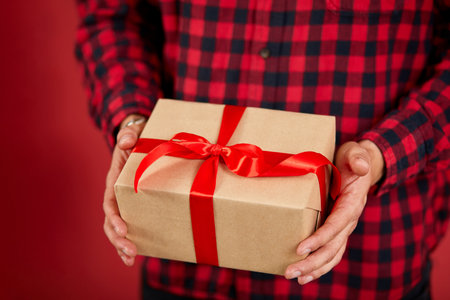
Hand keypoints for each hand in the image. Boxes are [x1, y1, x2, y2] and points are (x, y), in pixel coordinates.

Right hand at [103, 114, 146, 265]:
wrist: (142, 140)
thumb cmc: (138, 136)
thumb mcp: (134, 132)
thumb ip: (129, 134)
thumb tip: (125, 141)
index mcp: (115, 179)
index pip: (110, 201)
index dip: (114, 216)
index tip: (124, 228)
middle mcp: (117, 194)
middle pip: (111, 220)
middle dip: (118, 238)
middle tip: (130, 251)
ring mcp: (125, 202)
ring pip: (117, 228)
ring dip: (122, 245)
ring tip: (131, 258)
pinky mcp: (136, 206)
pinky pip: (130, 226)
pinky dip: (130, 241)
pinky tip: (135, 256)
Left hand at [284, 140, 383, 283]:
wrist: (360, 166)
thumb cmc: (353, 158)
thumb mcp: (355, 152)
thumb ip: (358, 157)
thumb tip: (361, 166)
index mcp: (353, 202)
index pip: (337, 224)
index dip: (321, 238)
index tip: (301, 248)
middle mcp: (350, 219)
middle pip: (333, 246)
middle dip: (312, 261)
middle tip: (291, 271)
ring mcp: (344, 227)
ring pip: (332, 254)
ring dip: (314, 268)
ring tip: (295, 277)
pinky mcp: (337, 230)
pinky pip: (331, 252)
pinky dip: (319, 265)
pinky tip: (305, 274)